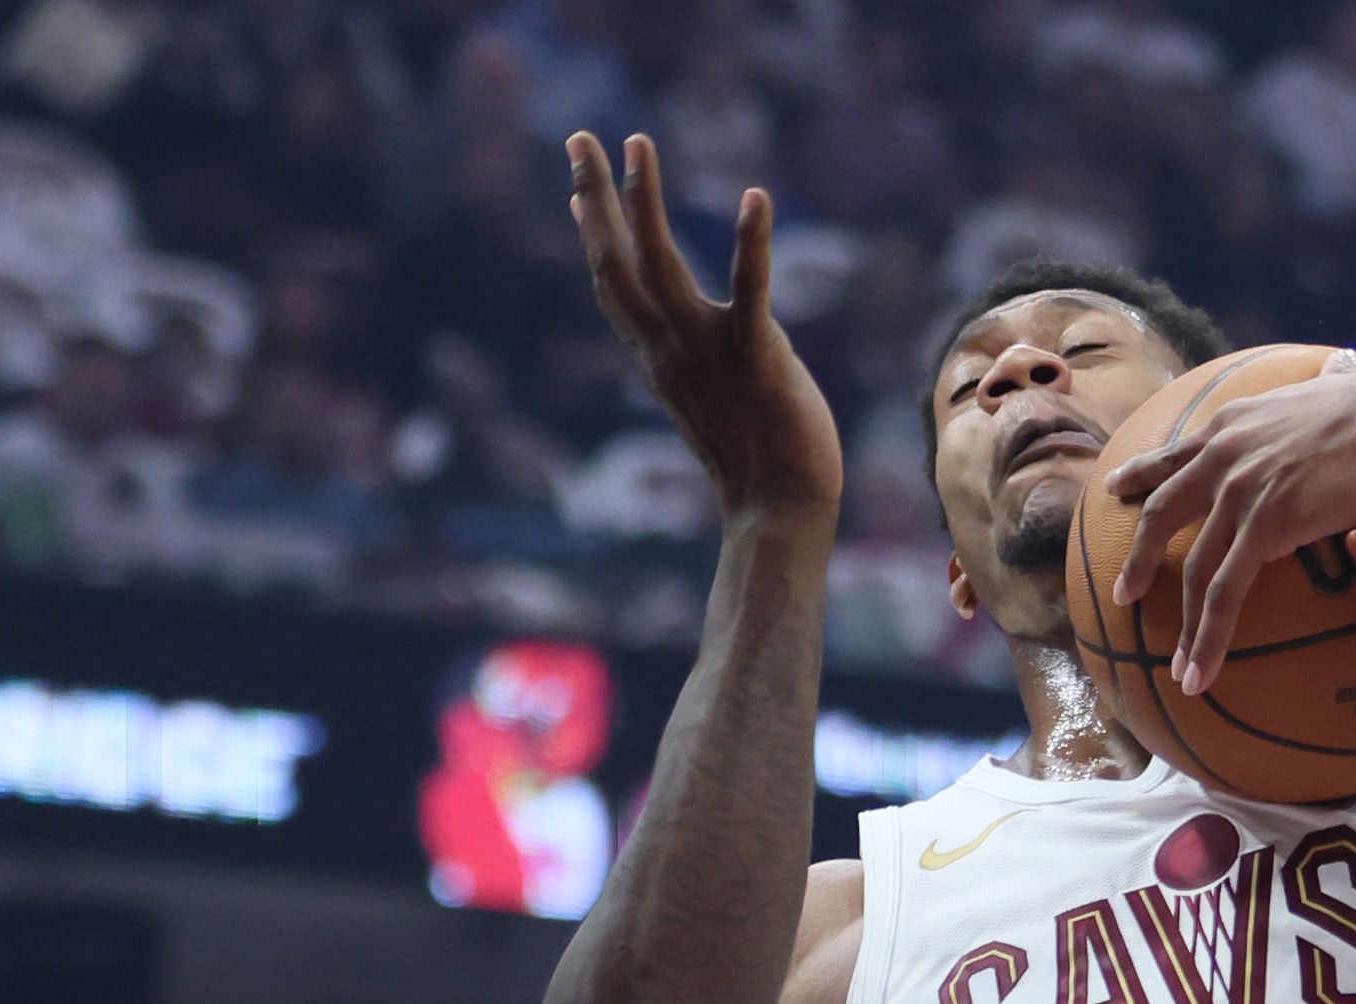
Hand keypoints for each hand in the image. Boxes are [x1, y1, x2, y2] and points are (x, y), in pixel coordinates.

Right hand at [565, 131, 841, 529]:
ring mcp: (710, 354)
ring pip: (661, 267)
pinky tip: (755, 196)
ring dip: (644, 201)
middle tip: (579, 136)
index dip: (593, 236)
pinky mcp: (759, 359)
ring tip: (637, 144)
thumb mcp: (714, 397)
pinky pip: (751, 294)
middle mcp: (672, 352)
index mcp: (661, 360)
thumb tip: (698, 332)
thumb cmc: (757, 462)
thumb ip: (700, 357)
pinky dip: (751, 244)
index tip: (574, 188)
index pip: (614, 289)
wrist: (781, 515)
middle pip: (616, 265)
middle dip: (596, 198)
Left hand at [1109, 355, 1355, 690]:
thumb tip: (1311, 413)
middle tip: (1122, 592)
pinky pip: (1224, 593)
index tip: (1115, 489)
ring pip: (1194, 570)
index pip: (1175, 453)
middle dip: (1138, 557)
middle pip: (1163, 513)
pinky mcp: (1263, 527)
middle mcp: (1224, 454)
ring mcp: (1239, 492)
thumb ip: (1289, 417)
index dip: (1141, 474)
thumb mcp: (1310, 400)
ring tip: (1177, 668)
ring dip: (1184, 627)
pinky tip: (1199, 672)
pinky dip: (1209, 638)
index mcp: (1233, 423)